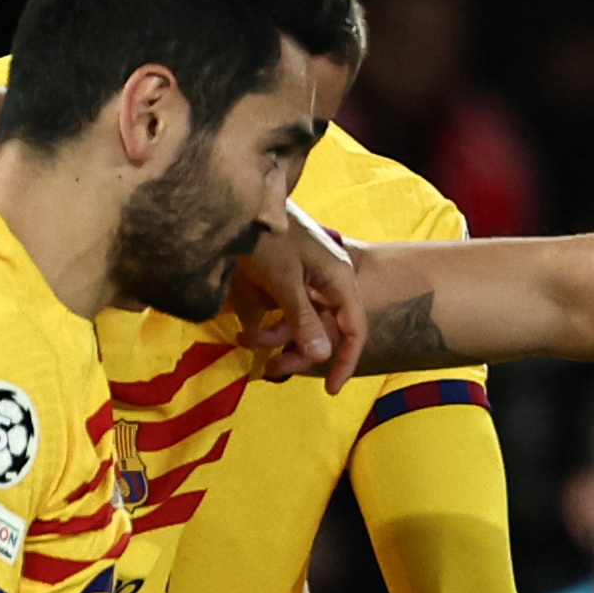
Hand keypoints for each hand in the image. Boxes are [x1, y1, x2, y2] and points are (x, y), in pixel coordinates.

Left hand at [235, 205, 365, 390]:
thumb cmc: (267, 235)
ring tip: (243, 340)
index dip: (346, 360)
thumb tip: (320, 356)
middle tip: (268, 369)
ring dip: (273, 337)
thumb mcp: (284, 279)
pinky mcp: (281, 280)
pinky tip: (244, 329)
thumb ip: (302, 317)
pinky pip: (280, 311)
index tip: (330, 389)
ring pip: (297, 323)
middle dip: (296, 351)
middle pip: (322, 330)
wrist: (239, 204)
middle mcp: (325, 282)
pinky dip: (265, 324)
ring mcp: (303, 281)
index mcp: (338, 279)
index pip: (353, 328)